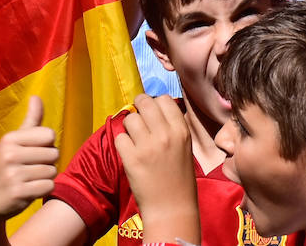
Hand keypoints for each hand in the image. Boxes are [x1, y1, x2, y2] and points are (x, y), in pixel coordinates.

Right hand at [0, 97, 58, 222]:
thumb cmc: (6, 167)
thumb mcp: (13, 142)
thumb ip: (30, 120)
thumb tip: (36, 96)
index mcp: (9, 139)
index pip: (49, 134)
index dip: (46, 145)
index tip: (32, 153)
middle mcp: (9, 155)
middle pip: (54, 154)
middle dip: (47, 163)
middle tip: (29, 169)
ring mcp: (12, 175)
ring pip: (53, 171)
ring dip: (45, 177)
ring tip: (28, 180)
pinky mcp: (17, 193)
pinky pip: (49, 186)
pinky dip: (43, 190)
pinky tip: (28, 191)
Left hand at [113, 95, 198, 243]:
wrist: (172, 206)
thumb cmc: (180, 177)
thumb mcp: (185, 147)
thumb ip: (173, 128)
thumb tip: (156, 111)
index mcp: (182, 130)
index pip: (164, 100)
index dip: (155, 103)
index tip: (152, 111)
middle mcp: (165, 134)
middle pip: (145, 103)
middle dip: (138, 106)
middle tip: (137, 115)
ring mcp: (147, 146)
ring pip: (130, 119)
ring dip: (129, 125)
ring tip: (133, 136)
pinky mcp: (131, 159)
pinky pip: (119, 138)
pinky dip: (122, 143)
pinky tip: (128, 151)